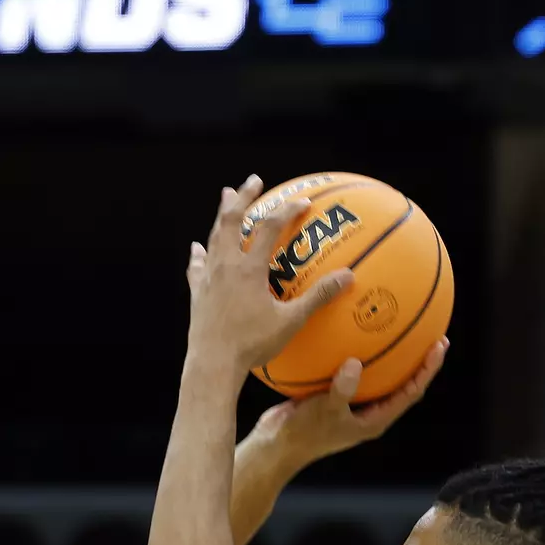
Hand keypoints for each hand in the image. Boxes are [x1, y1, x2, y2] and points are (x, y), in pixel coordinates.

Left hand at [186, 175, 353, 374]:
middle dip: (242, 197)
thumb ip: (318, 298)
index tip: (303, 202)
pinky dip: (199, 254)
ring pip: (213, 237)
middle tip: (253, 181)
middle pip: (231, 220)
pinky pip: (197, 267)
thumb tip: (348, 276)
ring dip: (221, 216)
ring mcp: (208, 279)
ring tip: (226, 198)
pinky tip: (197, 248)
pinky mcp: (197, 294)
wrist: (212, 364)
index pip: (269, 228)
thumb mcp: (290, 322)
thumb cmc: (252, 344)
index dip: (287, 211)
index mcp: (248, 269)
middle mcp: (225, 267)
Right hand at [248, 338, 448, 463]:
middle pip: (402, 384)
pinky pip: (350, 372)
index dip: (427, 370)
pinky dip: (354, 354)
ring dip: (390, 357)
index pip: (411, 393)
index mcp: (375, 420)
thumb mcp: (325, 410)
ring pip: (378, 377)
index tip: (439, 346)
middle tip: (431, 336)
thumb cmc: (304, 434)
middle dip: (418, 362)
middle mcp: (368, 412)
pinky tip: (349, 334)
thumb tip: (355, 363)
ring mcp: (351, 404)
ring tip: (397, 330)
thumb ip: (343, 389)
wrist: (274, 445)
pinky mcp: (333, 396)